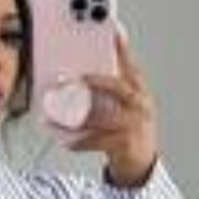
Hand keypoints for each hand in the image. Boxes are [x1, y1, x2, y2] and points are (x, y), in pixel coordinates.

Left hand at [70, 30, 158, 187]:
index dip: (122, 51)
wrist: (141, 165)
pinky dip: (80, 142)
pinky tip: (67, 142)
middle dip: (96, 81)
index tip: (112, 33)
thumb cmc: (130, 135)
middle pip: (118, 87)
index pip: (131, 68)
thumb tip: (84, 81)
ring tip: (56, 118)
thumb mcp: (127, 110)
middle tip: (76, 78)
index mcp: (140, 94)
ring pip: (102, 116)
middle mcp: (140, 106)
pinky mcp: (124, 144)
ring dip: (76, 118)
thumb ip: (114, 94)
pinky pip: (97, 140)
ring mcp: (134, 125)